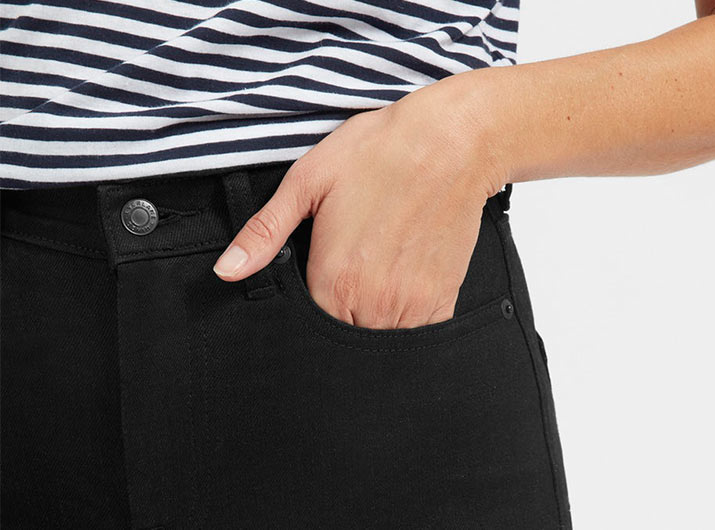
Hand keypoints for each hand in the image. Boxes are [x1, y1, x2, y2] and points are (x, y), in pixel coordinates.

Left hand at [212, 73, 508, 328]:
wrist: (451, 142)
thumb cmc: (379, 152)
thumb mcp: (307, 181)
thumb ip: (265, 232)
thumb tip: (226, 270)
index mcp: (334, 280)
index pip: (306, 330)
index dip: (304, 314)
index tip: (312, 288)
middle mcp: (373, 303)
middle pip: (343, 341)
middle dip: (337, 321)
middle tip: (345, 278)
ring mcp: (411, 305)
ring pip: (380, 341)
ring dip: (370, 325)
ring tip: (371, 281)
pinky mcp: (442, 298)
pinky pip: (418, 335)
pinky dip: (405, 323)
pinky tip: (399, 290)